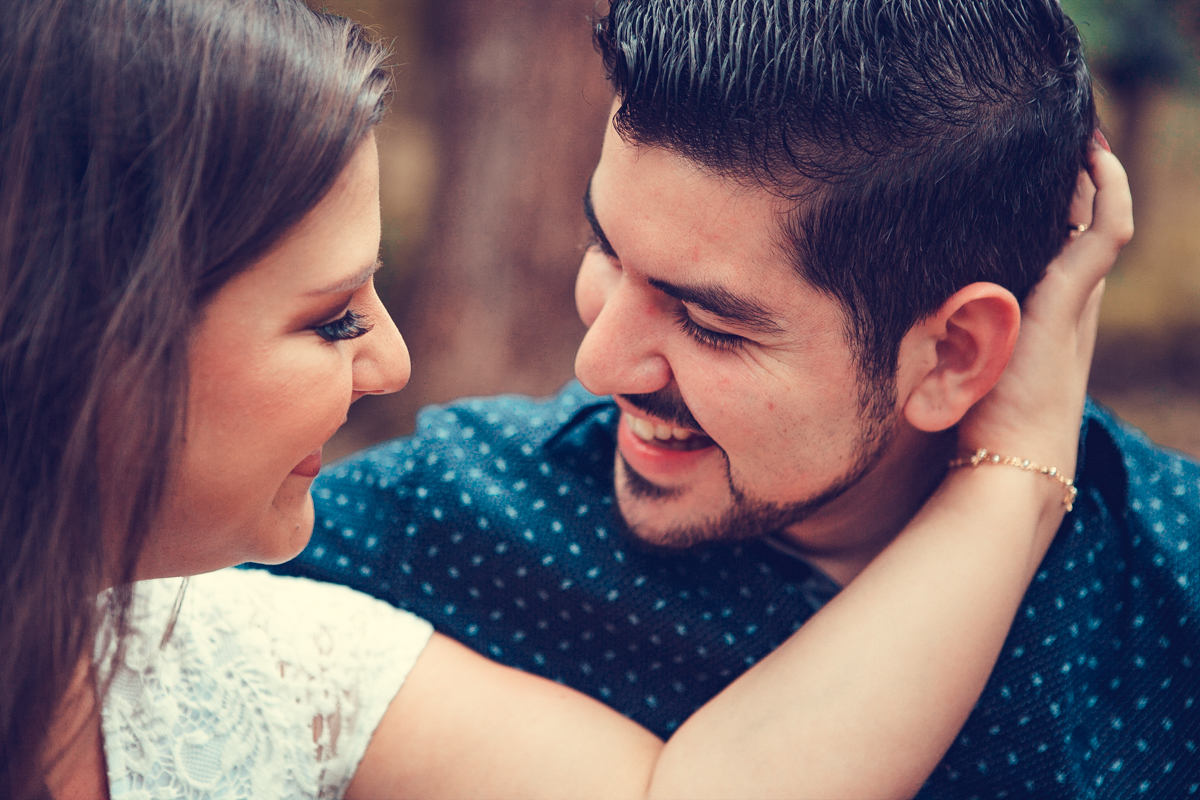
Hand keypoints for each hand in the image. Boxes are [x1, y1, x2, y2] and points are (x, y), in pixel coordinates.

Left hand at [957, 142, 1132, 487]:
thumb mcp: (958, 366)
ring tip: (1080, 133)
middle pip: (1086, 226)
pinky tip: (1092, 157)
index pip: (1063, 250)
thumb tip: (896, 308)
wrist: (1010, 461)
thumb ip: (944, 335)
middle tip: (1064, 136)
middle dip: (1079, 181)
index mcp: (1048, 321)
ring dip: (1096, 175)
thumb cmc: (976, 425)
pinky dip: (1107, 190)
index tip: (1036, 170)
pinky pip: (1107, 230)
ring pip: (1103, 220)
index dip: (1059, 209)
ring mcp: (1078, 301)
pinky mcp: (1072, 299)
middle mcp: (1072, 306)